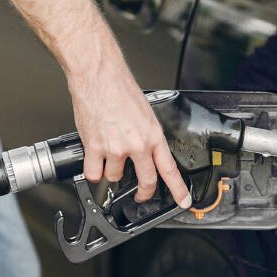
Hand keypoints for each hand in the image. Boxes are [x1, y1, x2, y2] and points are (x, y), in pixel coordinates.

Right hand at [68, 54, 191, 208]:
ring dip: (111, 172)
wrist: (98, 76)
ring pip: (115, 177)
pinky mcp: (95, 148)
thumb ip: (146, 134)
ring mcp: (116, 148)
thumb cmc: (119, 88)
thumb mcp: (145, 112)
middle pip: (146, 181)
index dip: (178, 189)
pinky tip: (94, 161)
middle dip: (144, 194)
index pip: (169, 169)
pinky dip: (93, 170)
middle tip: (141, 196)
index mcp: (153, 135)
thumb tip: (144, 149)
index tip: (183, 201)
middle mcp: (137, 144)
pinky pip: (93, 173)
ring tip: (108, 156)